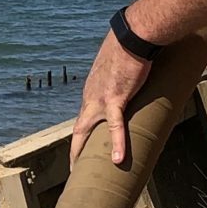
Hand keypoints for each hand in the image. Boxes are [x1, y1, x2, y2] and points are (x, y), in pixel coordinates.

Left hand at [70, 31, 153, 169]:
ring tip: (80, 172)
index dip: (82, 134)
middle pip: (79, 129)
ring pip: (87, 130)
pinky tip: (119, 159)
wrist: (133, 36)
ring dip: (83, 152)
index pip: (84, 116)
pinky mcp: (116, 98)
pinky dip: (117, 142)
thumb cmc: (129, 46)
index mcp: (92, 90)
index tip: (83, 148)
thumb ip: (121, 79)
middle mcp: (91, 96)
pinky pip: (115, 125)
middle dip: (75, 151)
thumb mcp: (120, 67)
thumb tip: (132, 81)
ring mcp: (100, 98)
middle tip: (73, 170)